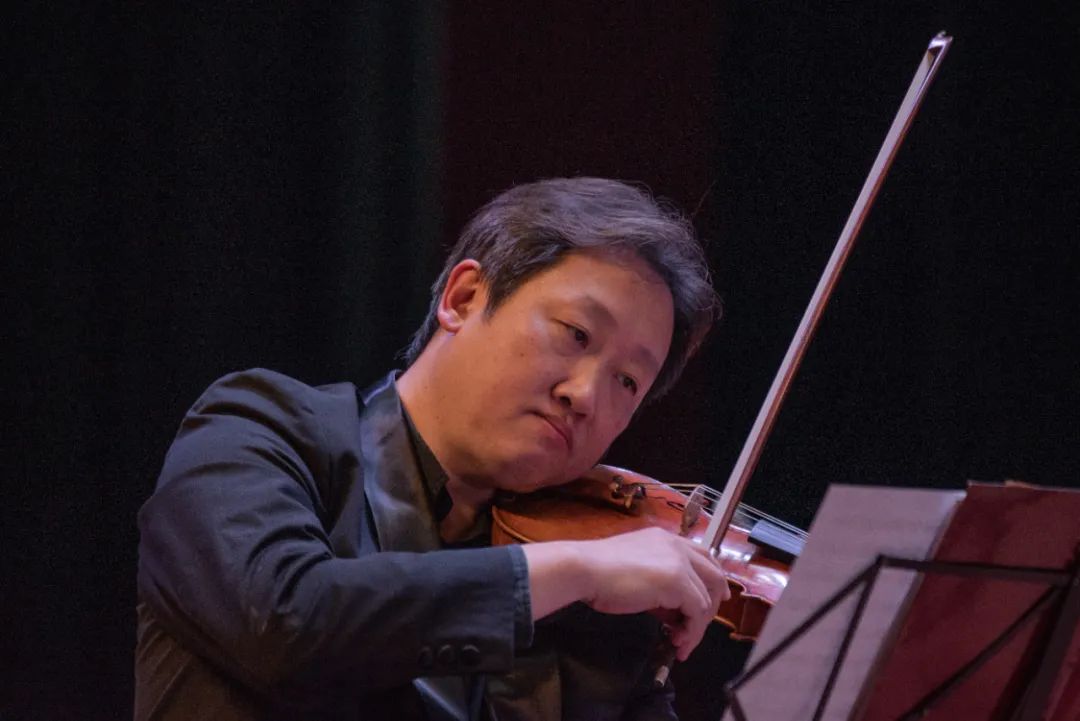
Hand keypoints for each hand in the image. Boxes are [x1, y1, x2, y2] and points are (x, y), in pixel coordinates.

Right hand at [521, 527, 729, 660]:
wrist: (584, 569)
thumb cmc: (599, 571)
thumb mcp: (635, 571)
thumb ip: (657, 583)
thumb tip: (671, 609)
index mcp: (665, 538)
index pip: (703, 555)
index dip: (713, 579)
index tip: (713, 599)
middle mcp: (677, 545)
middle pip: (714, 575)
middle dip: (711, 605)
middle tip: (696, 628)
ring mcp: (679, 562)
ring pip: (707, 598)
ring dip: (697, 626)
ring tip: (679, 642)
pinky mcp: (678, 581)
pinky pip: (698, 611)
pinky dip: (692, 632)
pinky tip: (678, 642)